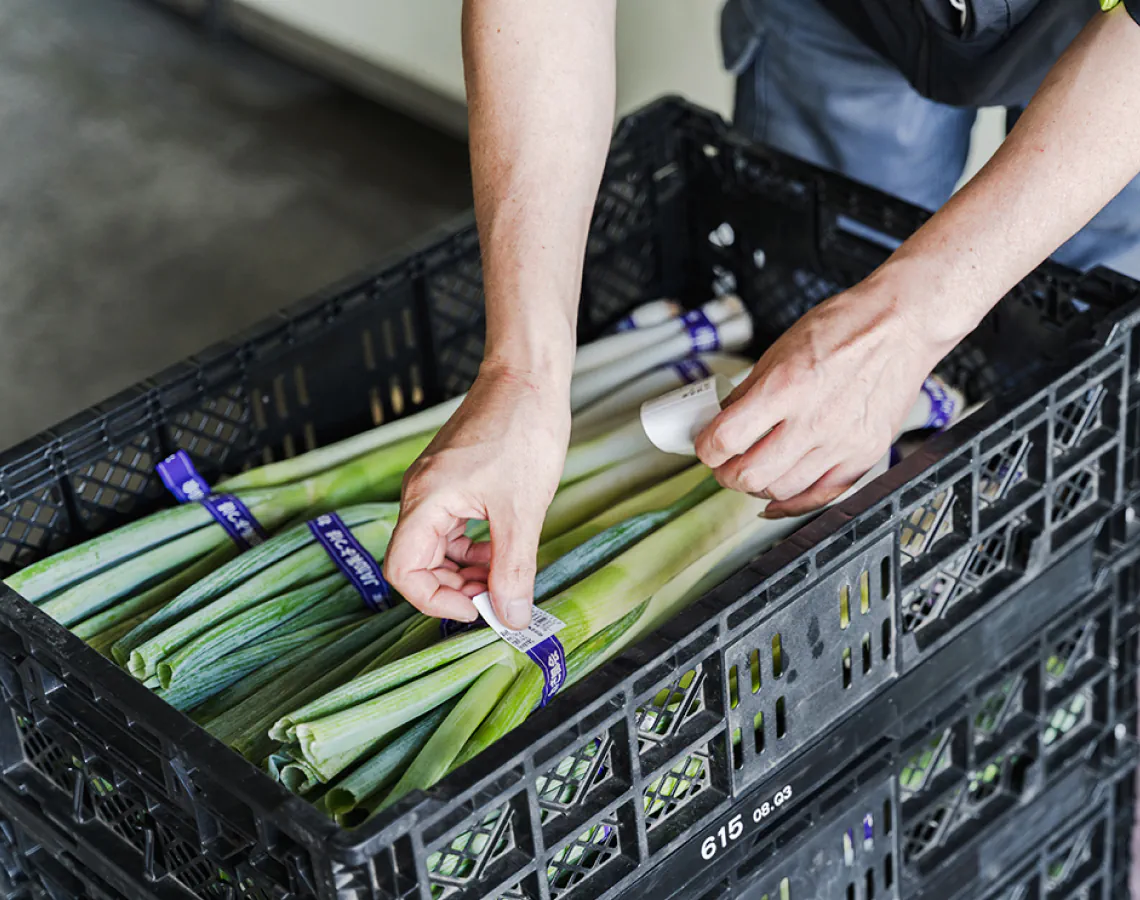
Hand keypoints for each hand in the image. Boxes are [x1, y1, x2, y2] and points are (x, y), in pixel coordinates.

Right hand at [384, 361, 569, 629]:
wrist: (529, 378)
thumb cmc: (522, 429)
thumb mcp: (522, 510)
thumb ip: (514, 568)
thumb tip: (511, 616)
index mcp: (425, 500)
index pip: (403, 571)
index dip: (435, 600)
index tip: (476, 609)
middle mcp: (421, 494)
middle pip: (419, 562)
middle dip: (456, 587)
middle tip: (498, 596)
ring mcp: (436, 486)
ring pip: (437, 547)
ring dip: (467, 569)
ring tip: (504, 574)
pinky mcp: (453, 480)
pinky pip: (451, 527)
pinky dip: (474, 546)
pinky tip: (502, 548)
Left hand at [695, 273, 957, 516]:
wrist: (901, 325)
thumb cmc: (844, 328)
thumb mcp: (780, 349)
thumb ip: (749, 391)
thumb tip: (721, 419)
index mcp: (786, 387)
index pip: (726, 438)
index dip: (705, 448)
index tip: (704, 446)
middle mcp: (814, 421)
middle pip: (750, 474)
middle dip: (726, 473)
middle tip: (723, 463)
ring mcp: (842, 443)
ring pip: (782, 490)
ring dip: (757, 486)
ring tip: (752, 470)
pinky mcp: (864, 456)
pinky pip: (821, 497)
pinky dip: (792, 504)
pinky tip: (776, 499)